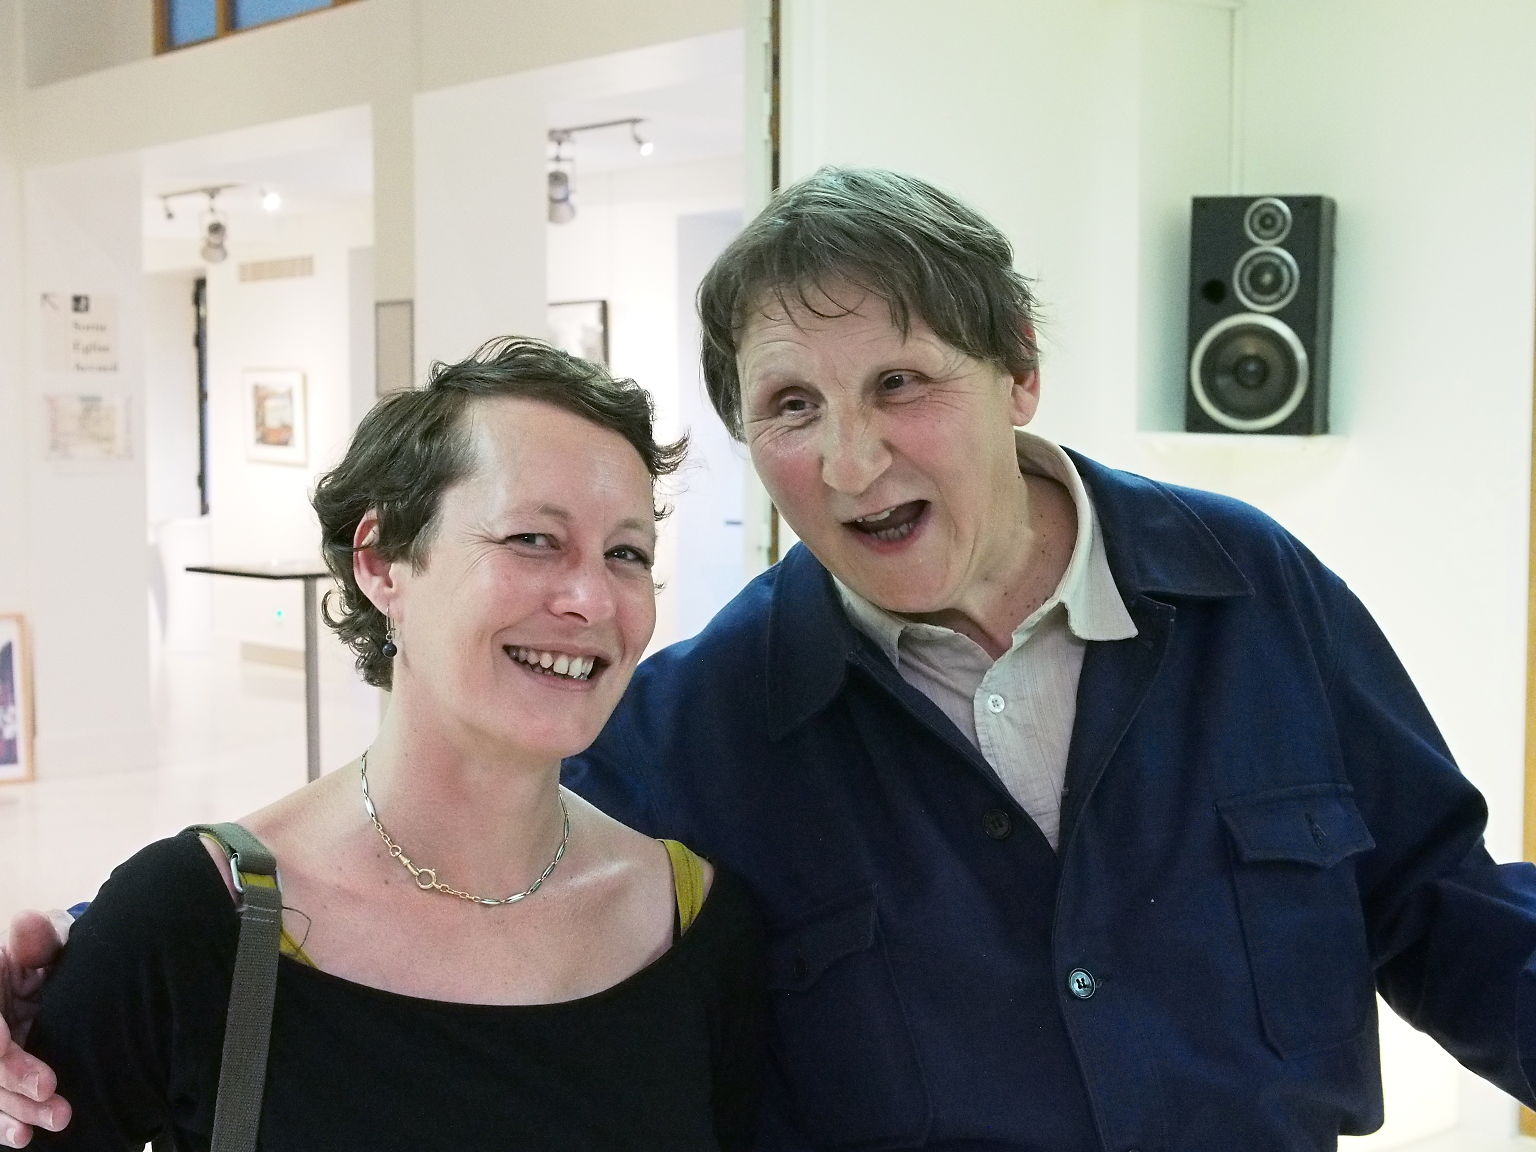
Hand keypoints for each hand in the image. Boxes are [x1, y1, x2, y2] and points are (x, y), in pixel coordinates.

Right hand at [0, 910, 71, 1147]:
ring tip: (53, 1121)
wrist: (53, 976)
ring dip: (13, 1111)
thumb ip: (39, 938)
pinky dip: (4, 1121)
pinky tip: (22, 1137)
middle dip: (12, 1083)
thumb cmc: (49, 956)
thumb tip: (27, 923)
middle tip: (53, 1097)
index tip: (17, 1056)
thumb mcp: (46, 941)